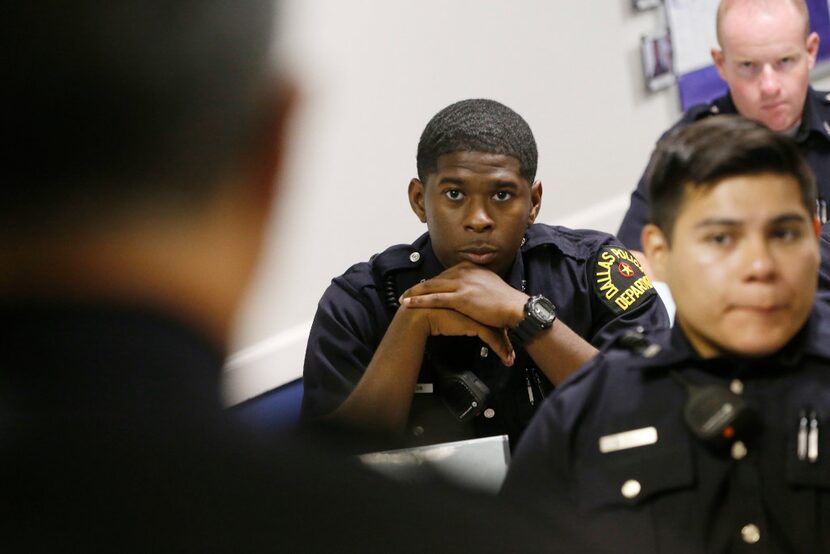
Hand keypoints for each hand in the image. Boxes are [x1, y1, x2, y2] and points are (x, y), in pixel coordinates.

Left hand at [401, 262, 528, 328]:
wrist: (515, 308)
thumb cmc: (505, 302)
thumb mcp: (490, 286)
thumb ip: (477, 283)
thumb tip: (471, 289)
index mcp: (470, 268)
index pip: (445, 274)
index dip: (432, 282)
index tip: (422, 288)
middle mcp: (464, 271)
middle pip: (435, 279)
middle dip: (419, 287)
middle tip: (406, 293)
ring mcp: (462, 283)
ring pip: (431, 287)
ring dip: (414, 293)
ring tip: (402, 299)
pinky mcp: (460, 297)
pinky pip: (435, 298)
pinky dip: (420, 301)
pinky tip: (409, 304)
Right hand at [405, 304, 514, 365]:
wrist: (419, 317)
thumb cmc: (430, 313)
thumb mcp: (448, 307)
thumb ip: (459, 310)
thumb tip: (464, 319)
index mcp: (471, 294)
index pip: (490, 309)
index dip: (498, 324)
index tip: (505, 335)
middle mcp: (476, 302)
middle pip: (497, 318)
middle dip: (506, 336)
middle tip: (512, 349)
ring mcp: (476, 312)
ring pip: (498, 329)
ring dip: (505, 345)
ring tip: (510, 357)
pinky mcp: (473, 324)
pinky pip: (491, 337)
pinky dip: (500, 349)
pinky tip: (505, 358)